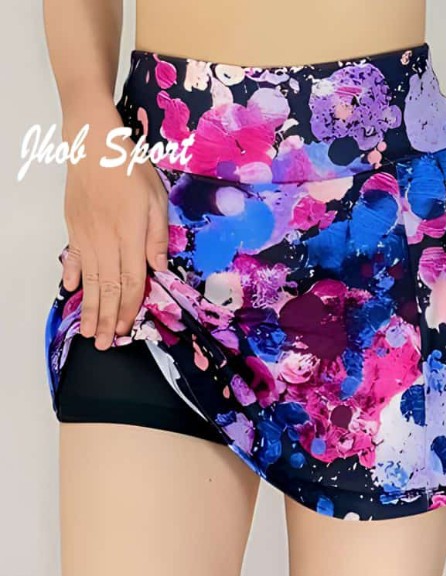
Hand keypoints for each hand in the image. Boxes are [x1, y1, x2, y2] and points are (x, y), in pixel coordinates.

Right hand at [61, 105, 168, 350]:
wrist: (93, 145)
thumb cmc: (130, 170)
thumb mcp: (156, 201)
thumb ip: (157, 237)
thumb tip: (159, 269)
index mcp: (130, 238)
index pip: (131, 282)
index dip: (130, 308)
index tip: (127, 329)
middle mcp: (105, 243)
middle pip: (107, 289)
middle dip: (107, 319)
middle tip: (104, 344)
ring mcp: (86, 237)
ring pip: (88, 280)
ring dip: (89, 308)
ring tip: (87, 331)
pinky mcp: (73, 228)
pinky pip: (72, 258)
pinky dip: (71, 276)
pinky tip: (70, 292)